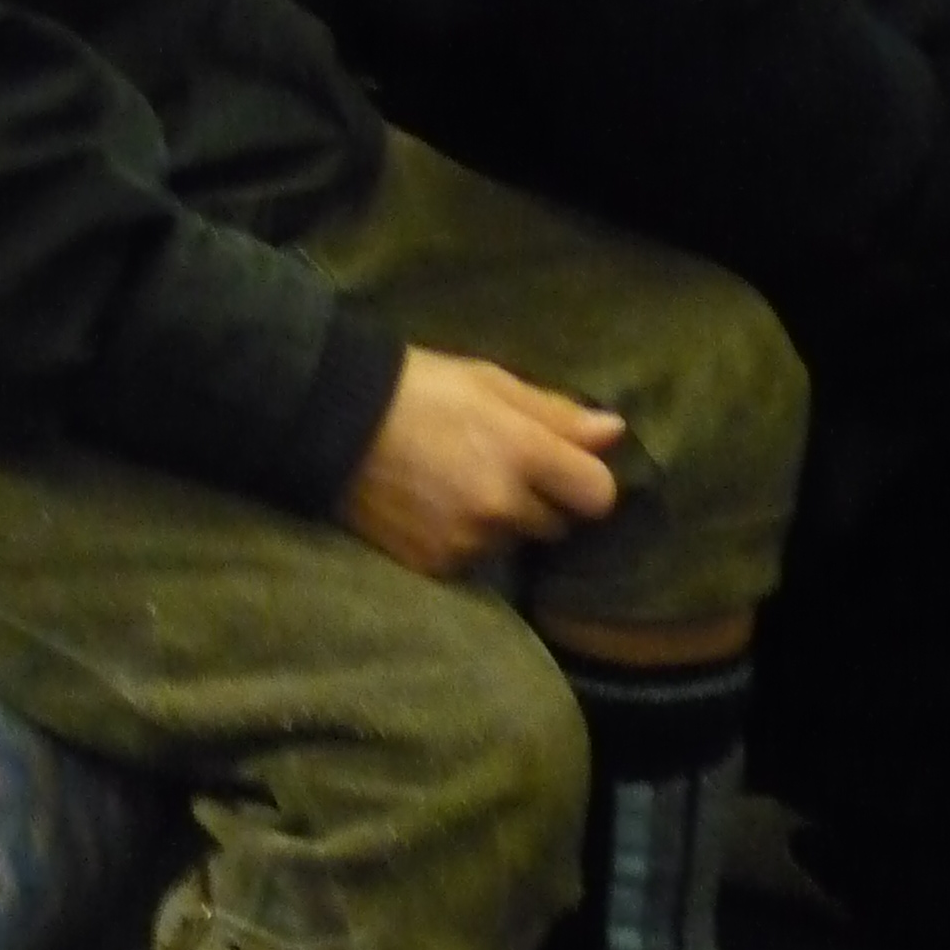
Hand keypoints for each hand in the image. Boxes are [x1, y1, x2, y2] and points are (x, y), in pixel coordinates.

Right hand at [338, 348, 624, 577]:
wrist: (334, 421)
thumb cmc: (422, 389)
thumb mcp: (492, 383)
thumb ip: (556, 414)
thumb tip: (614, 433)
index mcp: (522, 452)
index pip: (599, 495)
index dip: (587, 481)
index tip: (564, 466)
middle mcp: (501, 505)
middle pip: (558, 524)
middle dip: (541, 500)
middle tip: (500, 467)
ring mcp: (467, 541)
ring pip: (513, 543)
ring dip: (502, 523)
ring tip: (460, 485)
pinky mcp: (435, 566)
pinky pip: (474, 561)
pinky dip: (465, 540)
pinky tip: (436, 508)